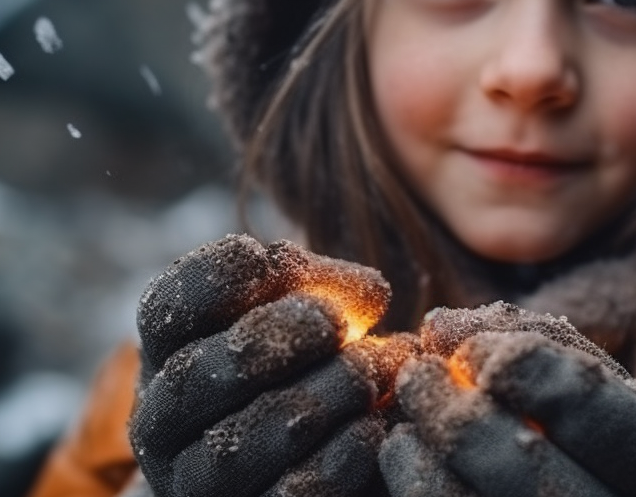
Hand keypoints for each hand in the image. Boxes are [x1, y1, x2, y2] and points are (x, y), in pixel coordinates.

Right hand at [129, 234, 416, 496]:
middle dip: (269, 341)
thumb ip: (325, 289)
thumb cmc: (304, 359)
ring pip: (234, 446)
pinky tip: (372, 428)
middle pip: (195, 377)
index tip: (262, 260)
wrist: (304, 453)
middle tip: (332, 323)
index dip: (213, 278)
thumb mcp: (302, 311)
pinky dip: (334, 460)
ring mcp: (194, 480)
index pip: (169, 306)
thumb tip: (371, 294)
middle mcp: (164, 418)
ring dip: (311, 401)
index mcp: (170, 346)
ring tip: (366, 373)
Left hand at [379, 304, 635, 496]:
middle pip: (528, 474)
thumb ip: (539, 345)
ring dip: (424, 457)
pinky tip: (408, 457)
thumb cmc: (614, 451)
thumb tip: (442, 327)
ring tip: (407, 419)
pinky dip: (416, 486)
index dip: (527, 370)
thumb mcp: (605, 395)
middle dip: (459, 418)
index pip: (595, 410)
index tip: (475, 352)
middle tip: (416, 375)